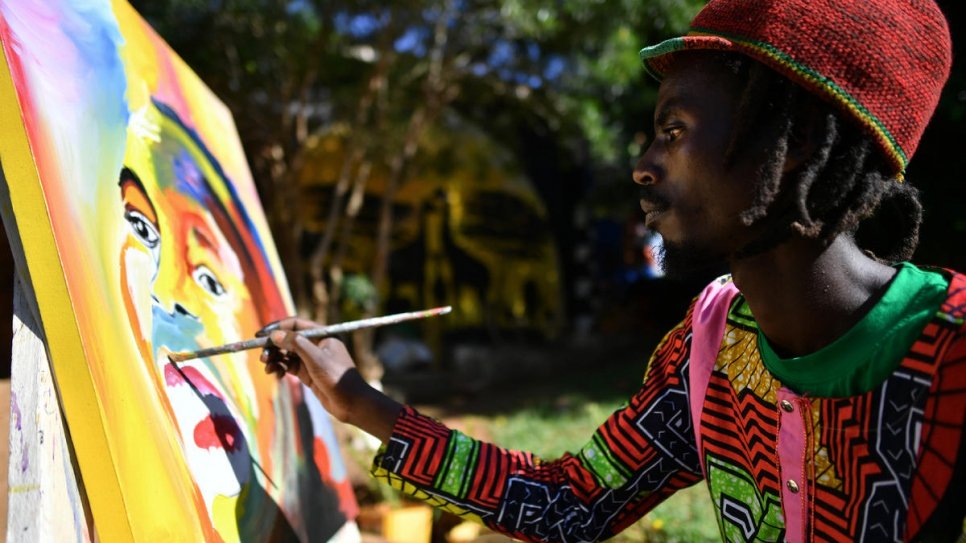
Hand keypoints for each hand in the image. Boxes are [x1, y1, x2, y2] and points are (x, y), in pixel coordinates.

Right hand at [257, 317, 401, 439]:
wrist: (351, 403)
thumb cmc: (337, 377)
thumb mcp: (316, 359)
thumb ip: (296, 344)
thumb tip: (275, 334)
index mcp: (322, 335)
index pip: (296, 324)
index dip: (277, 328)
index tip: (261, 335)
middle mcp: (316, 345)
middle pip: (289, 339)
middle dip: (274, 346)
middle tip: (262, 356)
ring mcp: (311, 359)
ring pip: (287, 354)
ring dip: (275, 358)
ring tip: (267, 367)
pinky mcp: (308, 373)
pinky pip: (289, 367)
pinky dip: (280, 368)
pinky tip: (274, 374)